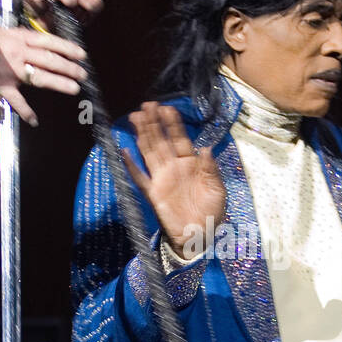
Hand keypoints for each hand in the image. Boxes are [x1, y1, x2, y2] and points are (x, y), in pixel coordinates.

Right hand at [0, 25, 88, 125]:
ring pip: (40, 77)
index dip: (66, 47)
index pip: (48, 41)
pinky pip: (16, 101)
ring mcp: (11, 71)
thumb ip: (19, 39)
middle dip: (68, 67)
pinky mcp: (1, 86)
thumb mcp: (0, 32)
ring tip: (74, 88)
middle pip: (49, 60)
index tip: (81, 53)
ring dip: (59, 83)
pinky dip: (25, 111)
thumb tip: (37, 43)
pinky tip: (34, 121)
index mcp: (19, 38)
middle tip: (82, 73)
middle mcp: (18, 53)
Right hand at [122, 102, 225, 252]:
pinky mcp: (152, 193)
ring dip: (142, 134)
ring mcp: (161, 179)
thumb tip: (206, 148)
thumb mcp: (217, 190)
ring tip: (135, 117)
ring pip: (149, 151)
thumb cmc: (211, 213)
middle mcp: (174, 167)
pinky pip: (139, 177)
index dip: (173, 124)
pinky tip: (124, 151)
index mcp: (190, 164)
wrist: (199, 236)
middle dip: (154, 123)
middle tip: (147, 105)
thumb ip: (210, 170)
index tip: (167, 108)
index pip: (179, 138)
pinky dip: (131, 165)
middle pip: (161, 140)